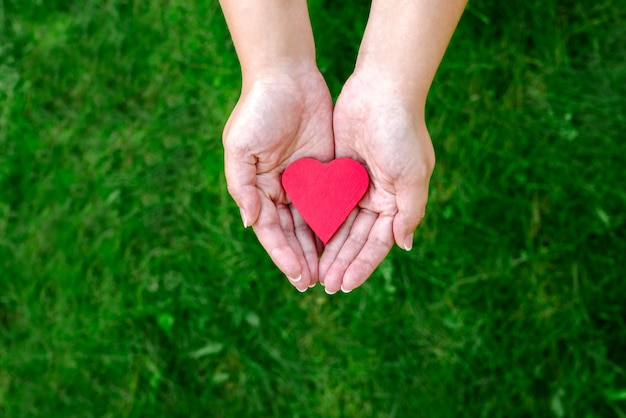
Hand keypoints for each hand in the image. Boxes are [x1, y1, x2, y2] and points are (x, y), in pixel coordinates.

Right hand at [223, 69, 333, 289]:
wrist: (287, 75)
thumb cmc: (258, 110)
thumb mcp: (240, 148)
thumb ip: (242, 187)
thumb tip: (251, 223)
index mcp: (258, 189)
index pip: (272, 230)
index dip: (284, 254)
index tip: (298, 276)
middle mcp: (281, 190)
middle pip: (293, 233)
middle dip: (304, 258)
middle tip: (317, 284)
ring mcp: (304, 181)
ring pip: (314, 223)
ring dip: (321, 248)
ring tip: (331, 273)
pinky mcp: (326, 170)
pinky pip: (332, 201)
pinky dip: (337, 223)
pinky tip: (346, 242)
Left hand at [319, 70, 434, 293]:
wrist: (381, 89)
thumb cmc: (401, 132)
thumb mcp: (412, 176)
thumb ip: (409, 212)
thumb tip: (404, 245)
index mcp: (397, 201)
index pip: (376, 242)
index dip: (361, 264)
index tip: (345, 285)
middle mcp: (377, 196)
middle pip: (356, 238)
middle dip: (341, 261)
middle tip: (324, 285)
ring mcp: (356, 183)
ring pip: (340, 223)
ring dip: (328, 247)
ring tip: (313, 271)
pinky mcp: (338, 169)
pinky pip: (327, 201)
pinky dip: (318, 220)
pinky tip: (306, 239)